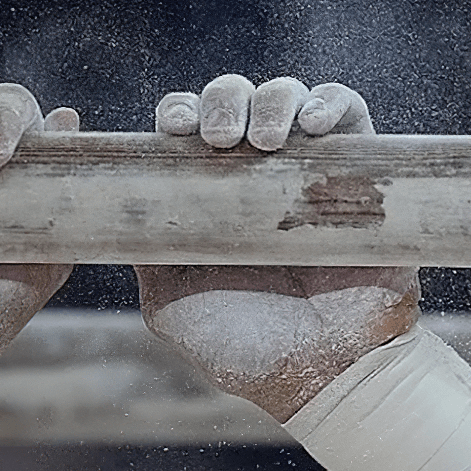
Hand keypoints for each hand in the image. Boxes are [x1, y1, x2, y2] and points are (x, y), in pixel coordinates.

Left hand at [137, 75, 419, 421]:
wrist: (326, 375)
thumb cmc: (247, 349)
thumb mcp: (172, 305)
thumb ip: (143, 256)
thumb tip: (108, 209)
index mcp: (209, 195)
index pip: (186, 130)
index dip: (177, 113)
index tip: (173, 127)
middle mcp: (256, 173)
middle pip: (233, 99)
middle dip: (220, 101)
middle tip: (219, 137)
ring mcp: (308, 169)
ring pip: (287, 94)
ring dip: (271, 101)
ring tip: (265, 140)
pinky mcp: (362, 170)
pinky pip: (350, 112)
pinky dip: (332, 104)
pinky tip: (316, 125)